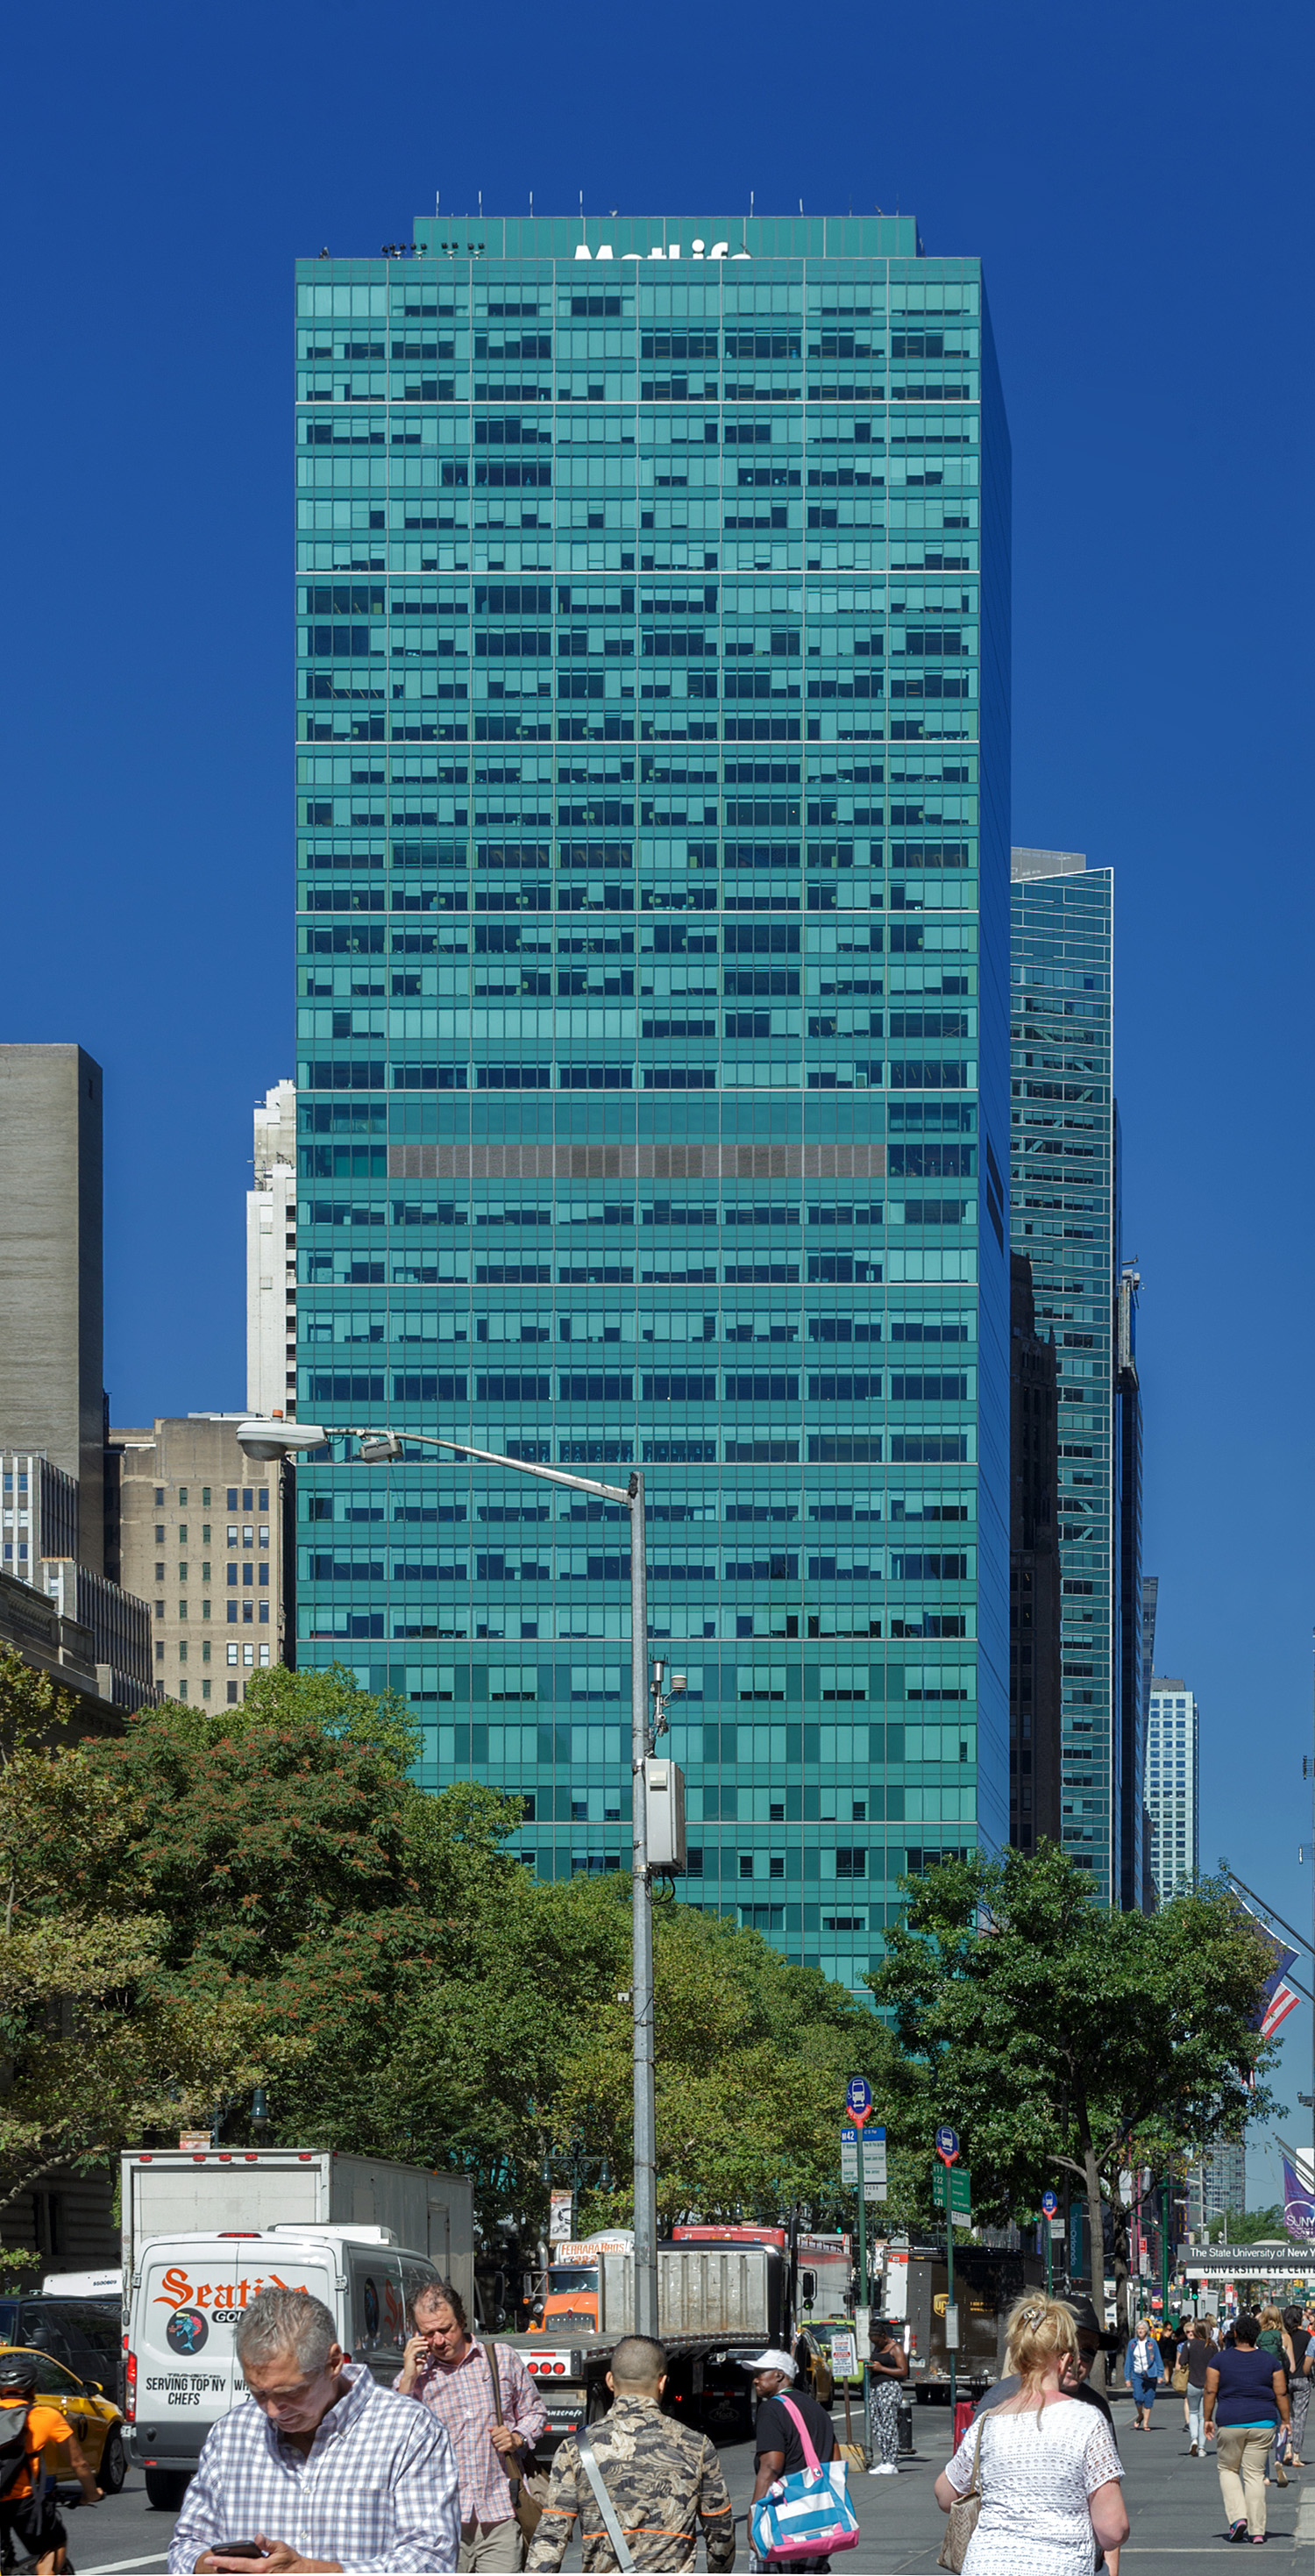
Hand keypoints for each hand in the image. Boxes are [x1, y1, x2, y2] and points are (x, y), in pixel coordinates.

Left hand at [197, 2544, 314, 2572]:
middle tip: (207, 2565)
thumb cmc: (290, 2559)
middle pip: (232, 2575)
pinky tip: (230, 2574)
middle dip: (218, 2570)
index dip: (221, 2560)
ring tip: (216, 2571)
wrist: (300, 2574)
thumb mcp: (281, 2547)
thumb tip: (257, 2536)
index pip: (236, 2563)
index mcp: (260, 2566)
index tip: (209, 2557)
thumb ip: (267, 2542)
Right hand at [398, 2332, 428, 2389]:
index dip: (416, 2338)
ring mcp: (407, 2355)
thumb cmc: (415, 2371)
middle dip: (418, 2338)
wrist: (411, 2377)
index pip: (411, 2342)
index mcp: (408, 2353)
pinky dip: (421, 2347)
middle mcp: (406, 2353)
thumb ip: (424, 2355)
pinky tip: (426, 2348)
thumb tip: (428, 2351)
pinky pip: (415, 2349)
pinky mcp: (409, 2357)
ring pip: (413, 2344)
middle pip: (411, 2341)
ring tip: (427, 2343)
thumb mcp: (421, 2361)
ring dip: (421, 2342)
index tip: (423, 2337)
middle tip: (425, 2338)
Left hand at [490, 2422, 521, 2457]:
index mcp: (504, 2428)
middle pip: (493, 2440)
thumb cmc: (506, 2434)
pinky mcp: (509, 2446)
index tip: (495, 2436)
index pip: (492, 2434)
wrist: (515, 2440)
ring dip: (497, 2445)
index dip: (493, 2436)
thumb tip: (488, 2429)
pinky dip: (500, 2449)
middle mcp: (507, 2433)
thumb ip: (494, 2429)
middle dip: (494, 2441)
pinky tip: (502, 2447)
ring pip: (496, 2445)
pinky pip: (499, 2449)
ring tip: (500, 2444)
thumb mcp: (501, 2429)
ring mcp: (508, 2439)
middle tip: (497, 2441)